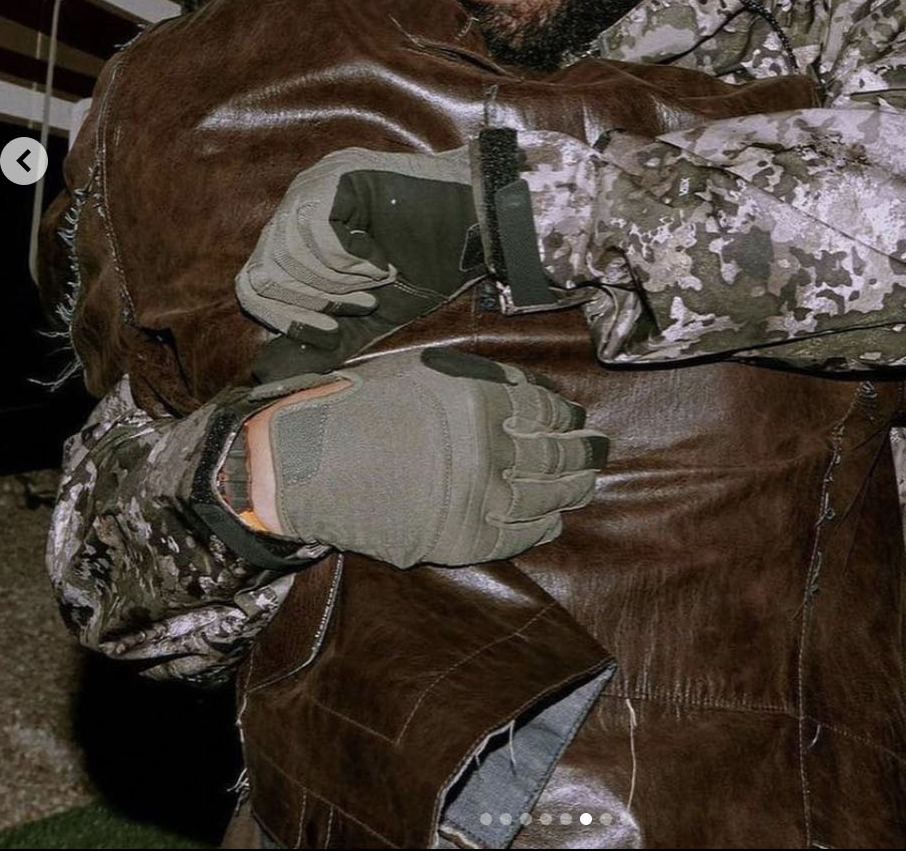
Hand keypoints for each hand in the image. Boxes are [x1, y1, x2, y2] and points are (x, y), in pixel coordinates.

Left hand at [238, 147, 488, 378]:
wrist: (478, 227)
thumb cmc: (430, 264)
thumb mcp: (370, 313)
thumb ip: (325, 338)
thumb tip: (267, 374)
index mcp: (300, 232)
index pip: (254, 280)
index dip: (285, 317)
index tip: (328, 334)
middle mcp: (300, 202)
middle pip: (266, 268)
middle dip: (314, 301)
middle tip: (362, 305)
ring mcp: (317, 184)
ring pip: (289, 253)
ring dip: (338, 281)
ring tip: (377, 280)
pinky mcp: (338, 176)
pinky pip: (317, 233)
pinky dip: (350, 260)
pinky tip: (381, 259)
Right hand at [239, 347, 607, 567]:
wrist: (306, 465)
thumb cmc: (360, 406)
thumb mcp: (424, 369)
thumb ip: (482, 379)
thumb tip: (535, 394)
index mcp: (478, 398)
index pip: (544, 411)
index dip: (567, 416)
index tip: (578, 418)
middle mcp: (485, 446)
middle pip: (553, 454)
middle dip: (583, 453)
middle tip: (599, 451)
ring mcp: (475, 495)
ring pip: (543, 496)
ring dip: (570, 490)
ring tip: (585, 484)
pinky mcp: (459, 536)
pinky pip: (516, 535)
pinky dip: (540, 527)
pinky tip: (552, 519)